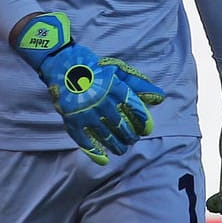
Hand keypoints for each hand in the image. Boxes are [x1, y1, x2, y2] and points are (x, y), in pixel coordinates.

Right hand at [11, 12, 164, 164]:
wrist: (61, 63)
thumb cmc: (92, 67)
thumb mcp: (116, 71)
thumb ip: (137, 84)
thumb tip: (160, 97)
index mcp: (115, 88)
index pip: (136, 110)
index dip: (144, 122)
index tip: (147, 130)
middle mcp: (102, 102)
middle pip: (122, 126)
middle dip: (129, 136)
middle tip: (131, 140)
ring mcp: (86, 112)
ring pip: (105, 135)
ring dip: (116, 145)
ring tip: (121, 149)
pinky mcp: (72, 119)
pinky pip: (84, 140)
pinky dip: (94, 152)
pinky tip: (103, 159)